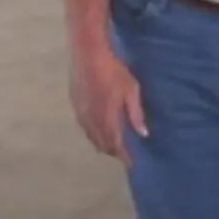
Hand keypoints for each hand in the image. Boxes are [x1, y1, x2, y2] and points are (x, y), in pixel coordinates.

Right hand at [70, 48, 147, 164]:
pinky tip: (97, 131)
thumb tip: (143, 134)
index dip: (124, 155)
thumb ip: (135, 114)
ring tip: (111, 147)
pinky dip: (92, 134)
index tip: (131, 163)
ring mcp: (82, 113)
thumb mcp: (131, 90)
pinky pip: (84, 127)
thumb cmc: (114, 71)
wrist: (88, 55)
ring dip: (102, 144)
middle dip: (113, 152)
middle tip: (123, 155)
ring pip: (91, 137)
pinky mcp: (75, 106)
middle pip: (102, 144)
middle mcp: (93, 120)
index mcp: (108, 118)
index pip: (116, 144)